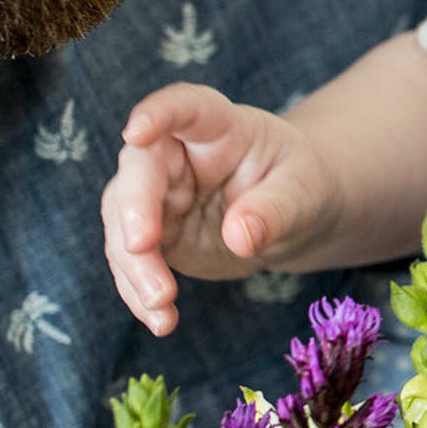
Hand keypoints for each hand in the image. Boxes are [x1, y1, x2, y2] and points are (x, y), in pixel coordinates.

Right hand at [100, 83, 346, 335]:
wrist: (292, 214)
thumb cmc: (299, 186)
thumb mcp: (303, 194)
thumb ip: (275, 210)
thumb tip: (241, 235)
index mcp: (219, 125)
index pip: (184, 106)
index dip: (158, 113)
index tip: (136, 131)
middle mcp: (176, 155)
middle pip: (139, 170)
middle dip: (134, 208)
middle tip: (143, 246)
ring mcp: (158, 195)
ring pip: (123, 222)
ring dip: (134, 265)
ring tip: (162, 304)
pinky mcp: (152, 235)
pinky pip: (132, 262)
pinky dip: (139, 293)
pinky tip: (161, 321)